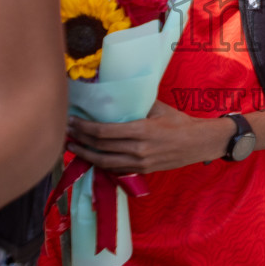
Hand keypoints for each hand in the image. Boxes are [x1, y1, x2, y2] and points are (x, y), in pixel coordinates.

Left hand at [66, 101, 234, 174]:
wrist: (199, 143)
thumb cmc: (180, 122)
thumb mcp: (158, 108)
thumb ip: (137, 104)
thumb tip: (117, 94)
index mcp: (141, 131)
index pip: (104, 132)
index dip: (84, 128)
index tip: (72, 121)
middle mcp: (138, 150)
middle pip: (101, 147)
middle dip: (80, 140)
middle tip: (65, 132)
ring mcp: (140, 163)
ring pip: (104, 162)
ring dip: (85, 155)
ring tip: (71, 147)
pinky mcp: (142, 171)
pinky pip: (115, 169)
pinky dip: (100, 163)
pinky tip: (91, 157)